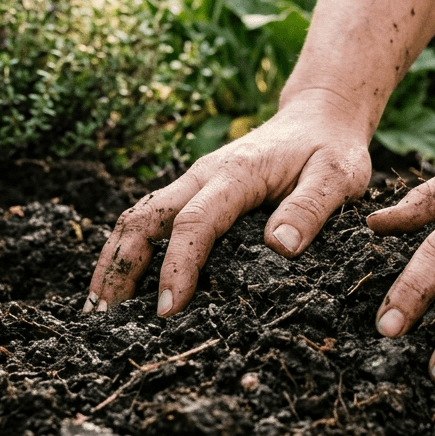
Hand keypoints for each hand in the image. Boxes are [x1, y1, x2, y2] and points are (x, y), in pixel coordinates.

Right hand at [85, 92, 371, 314]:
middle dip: (120, 267)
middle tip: (104, 319)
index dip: (177, 267)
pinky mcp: (193, 192)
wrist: (320, 117)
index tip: (168, 310)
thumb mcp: (338, 176)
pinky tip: (121, 286)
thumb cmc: (331, 150)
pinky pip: (150, 220)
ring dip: (114, 260)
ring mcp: (193, 183)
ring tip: (97, 310)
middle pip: (144, 218)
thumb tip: (279, 246)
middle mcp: (203, 176)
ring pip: (137, 217)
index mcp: (236, 174)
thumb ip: (311, 208)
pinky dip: (128, 251)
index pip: (195, 223)